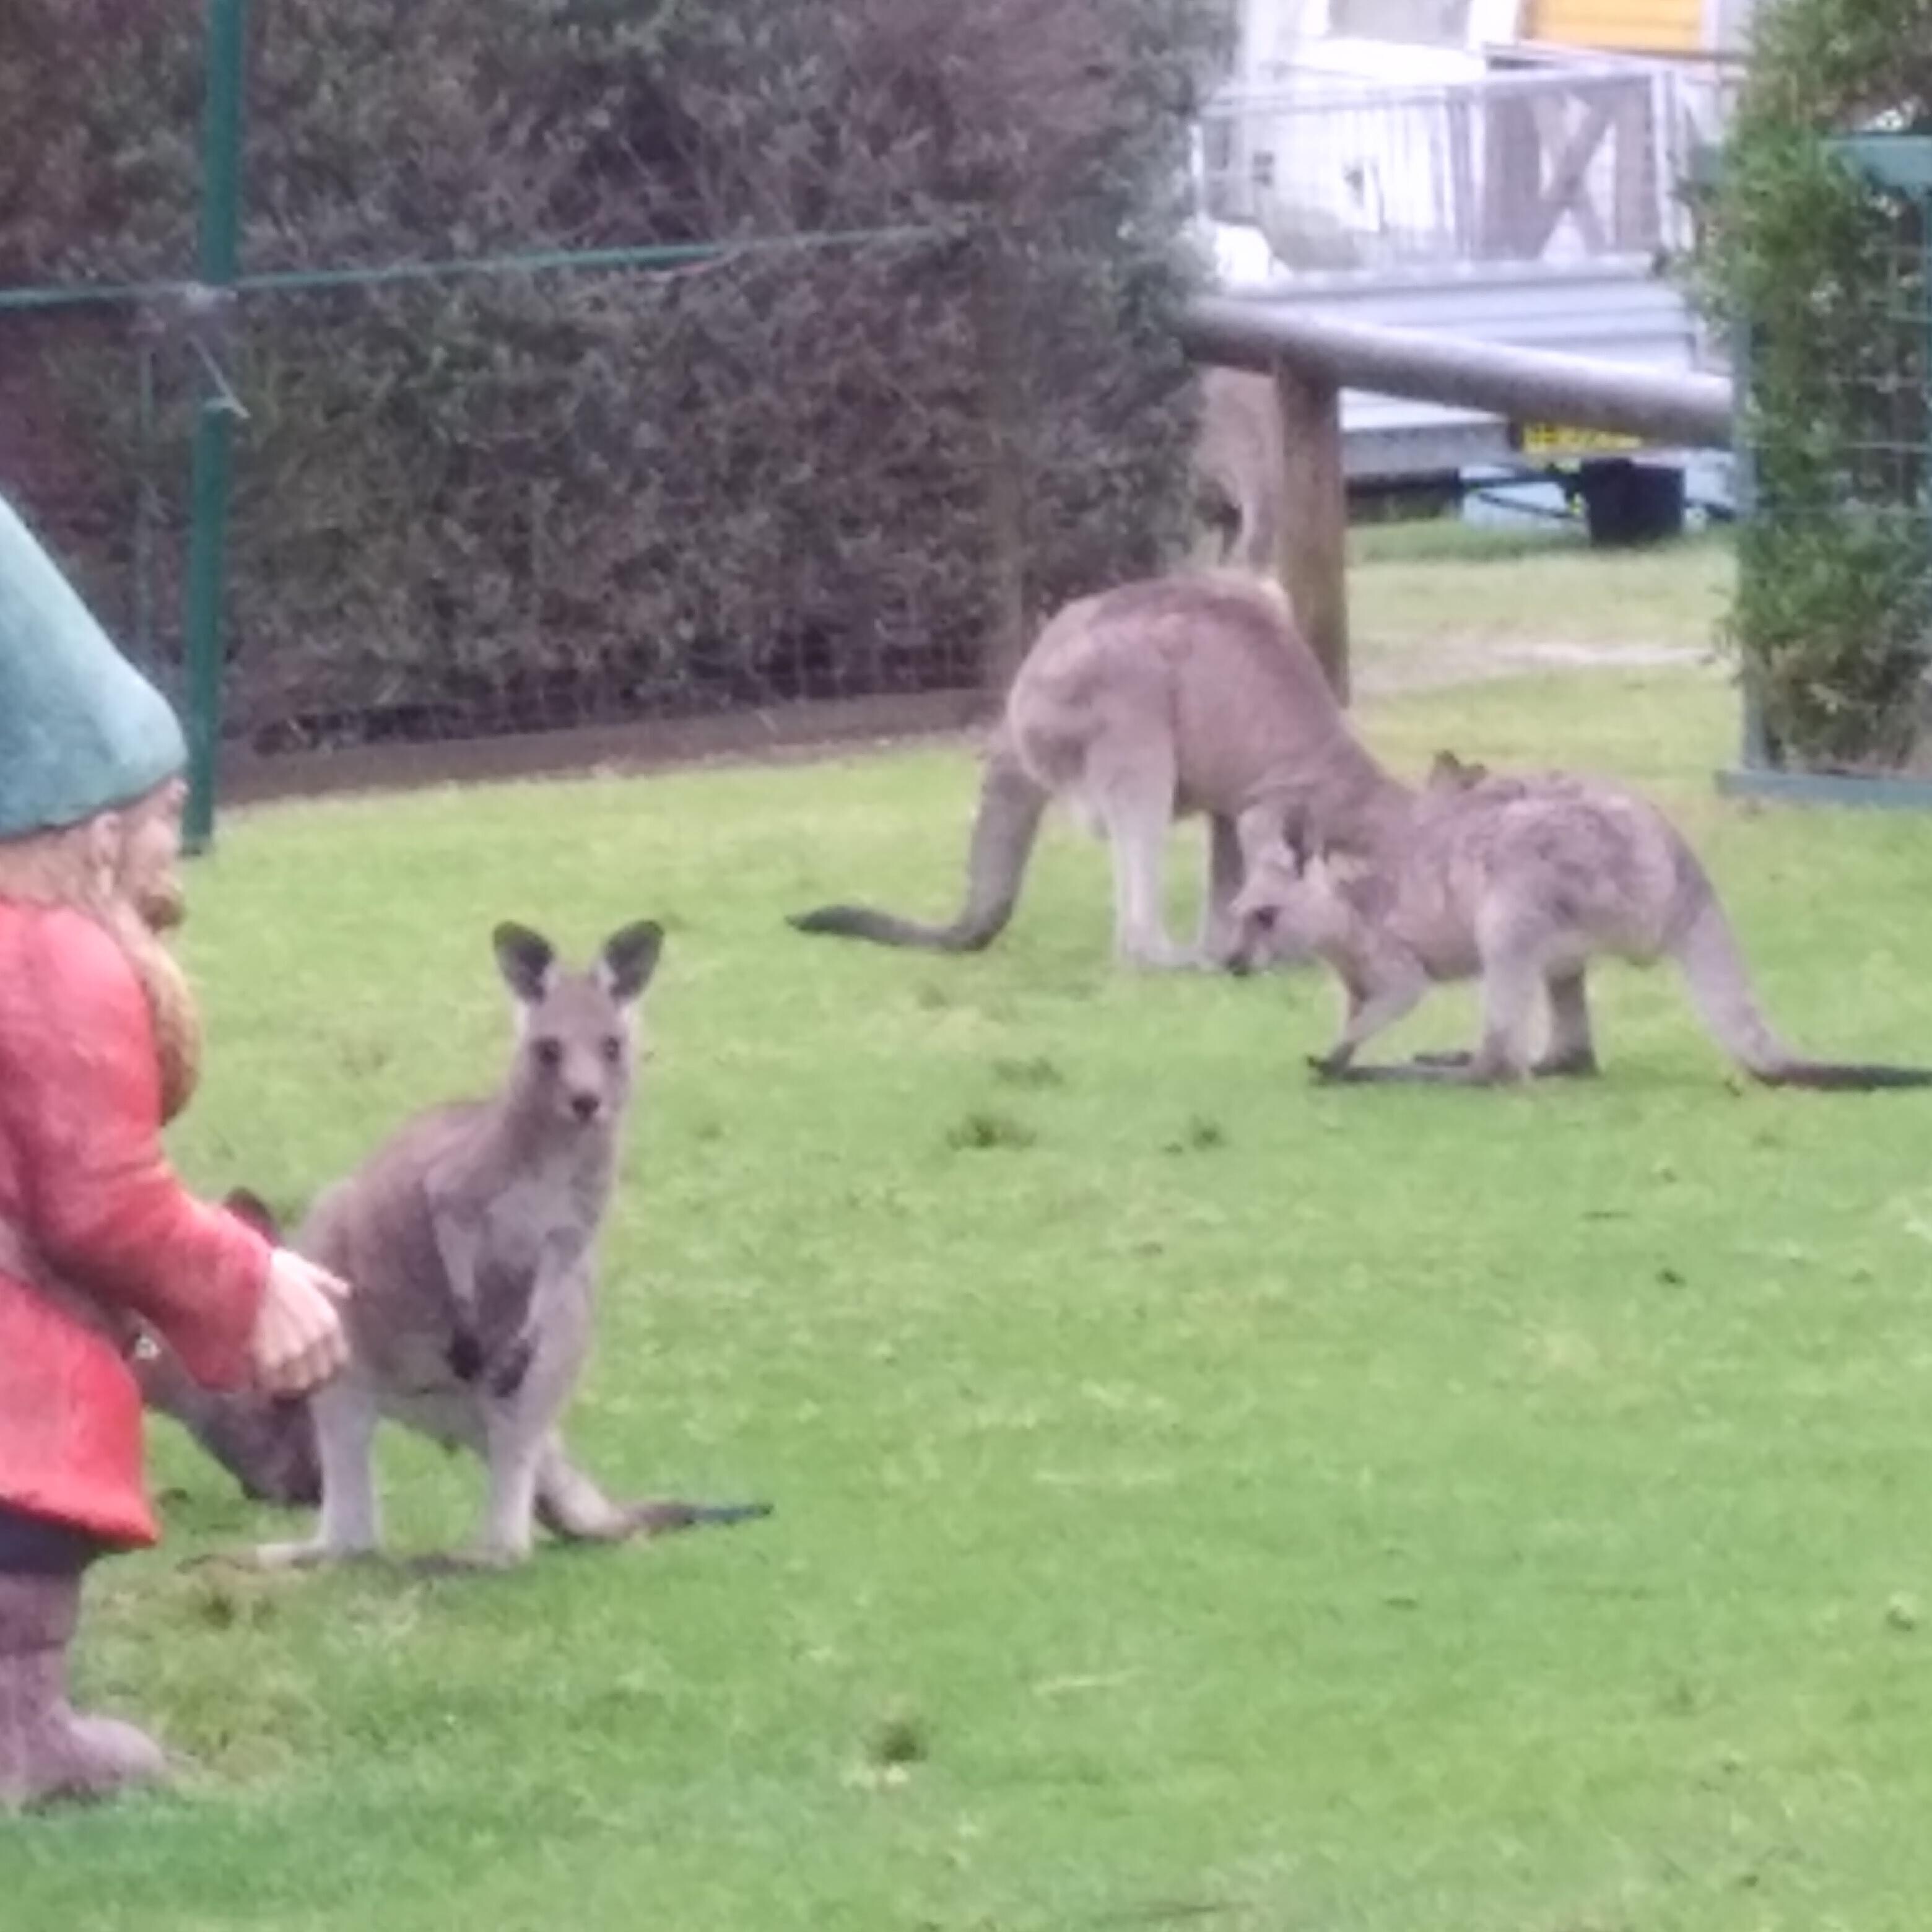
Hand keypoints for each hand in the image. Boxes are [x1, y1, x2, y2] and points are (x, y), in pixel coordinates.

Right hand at [250, 1249, 352, 1396]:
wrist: (241, 1274)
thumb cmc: (272, 1269)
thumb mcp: (307, 1271)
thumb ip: (328, 1284)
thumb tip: (346, 1291)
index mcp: (328, 1321)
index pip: (339, 1360)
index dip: (329, 1368)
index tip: (317, 1369)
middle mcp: (315, 1340)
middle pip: (319, 1376)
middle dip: (309, 1380)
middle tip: (294, 1378)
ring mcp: (291, 1353)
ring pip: (297, 1385)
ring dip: (288, 1386)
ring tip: (277, 1381)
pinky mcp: (267, 1361)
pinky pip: (273, 1385)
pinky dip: (267, 1385)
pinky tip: (260, 1379)